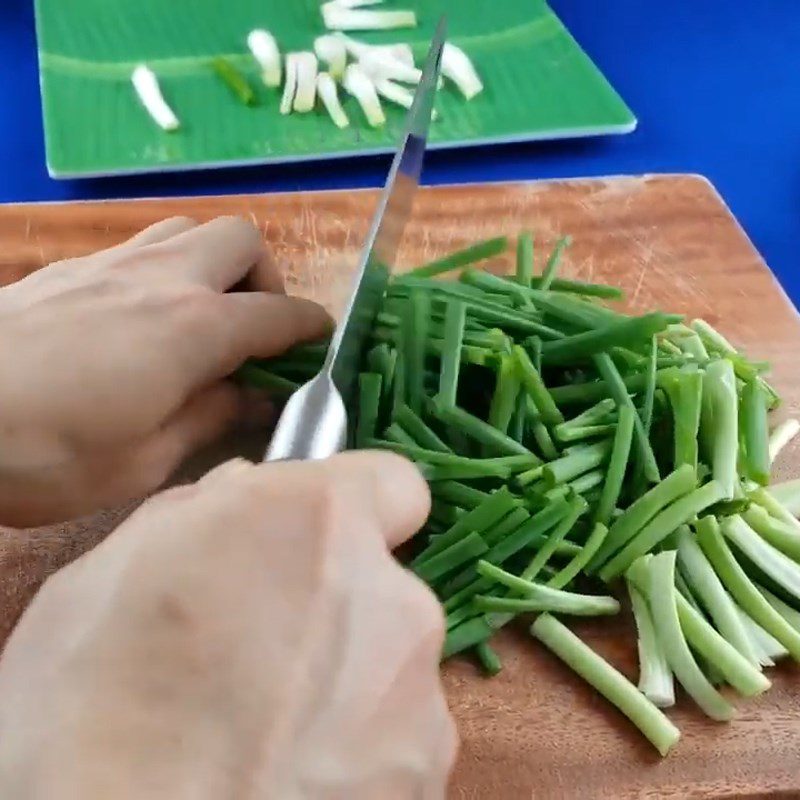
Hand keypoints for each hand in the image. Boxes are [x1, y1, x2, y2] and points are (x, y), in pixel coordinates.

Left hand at [0, 216, 328, 526]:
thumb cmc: (46, 452)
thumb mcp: (145, 459)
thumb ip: (212, 417)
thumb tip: (254, 399)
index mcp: (196, 328)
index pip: (279, 313)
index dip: (311, 327)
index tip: (321, 344)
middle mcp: (165, 279)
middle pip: (242, 239)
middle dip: (266, 278)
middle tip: (253, 329)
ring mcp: (114, 264)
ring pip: (190, 229)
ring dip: (215, 263)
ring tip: (204, 315)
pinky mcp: (72, 267)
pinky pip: (143, 245)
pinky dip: (168, 269)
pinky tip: (143, 319)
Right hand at [0, 452, 455, 799]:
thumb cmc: (89, 708)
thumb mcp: (113, 571)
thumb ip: (201, 514)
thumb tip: (240, 495)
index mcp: (320, 522)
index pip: (392, 482)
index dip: (353, 507)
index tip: (315, 539)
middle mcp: (392, 598)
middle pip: (382, 583)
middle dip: (336, 605)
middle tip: (261, 652)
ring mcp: (417, 696)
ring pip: (388, 665)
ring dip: (344, 682)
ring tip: (263, 730)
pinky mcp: (425, 776)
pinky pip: (394, 739)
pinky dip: (354, 753)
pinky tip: (283, 776)